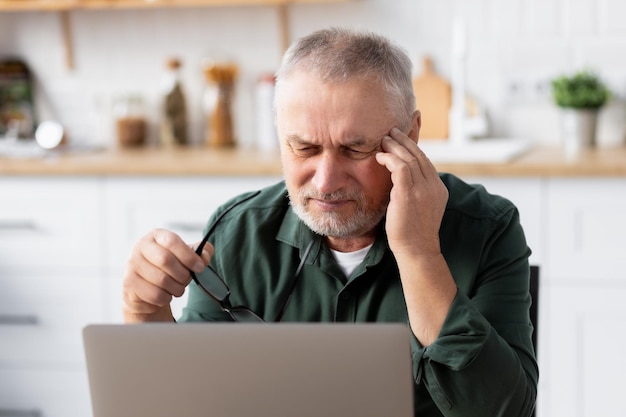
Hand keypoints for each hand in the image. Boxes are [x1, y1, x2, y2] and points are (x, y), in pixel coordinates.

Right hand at [122, 228, 212, 321]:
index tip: (199, 267)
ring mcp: (132, 265)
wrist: (147, 290)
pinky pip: (155, 294)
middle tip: (186, 280)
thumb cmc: (168, 270)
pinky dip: (166, 298)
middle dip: (183, 274)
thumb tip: (204, 255)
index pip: (172, 241)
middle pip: (166, 260)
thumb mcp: (186, 257)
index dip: (188, 256)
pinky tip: (165, 294)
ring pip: (161, 280)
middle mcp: (140, 247)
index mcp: (156, 236)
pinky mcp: (129, 283)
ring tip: (176, 288)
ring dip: (176, 288)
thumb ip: (200, 252)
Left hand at [375, 127, 454, 345]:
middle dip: (405, 141)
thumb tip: (399, 183)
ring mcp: (423, 189)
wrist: (417, 251)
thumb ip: (414, 193)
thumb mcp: (418, 209)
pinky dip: (389, 159)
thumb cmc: (412, 235)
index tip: (402, 139)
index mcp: (438, 189)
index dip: (414, 148)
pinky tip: (380, 157)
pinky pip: (400, 167)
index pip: (426, 162)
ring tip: (384, 139)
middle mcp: (434, 186)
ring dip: (395, 146)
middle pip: (419, 155)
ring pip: (409, 158)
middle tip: (392, 131)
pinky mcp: (409, 193)